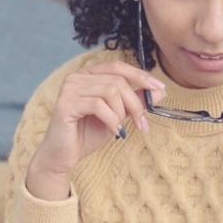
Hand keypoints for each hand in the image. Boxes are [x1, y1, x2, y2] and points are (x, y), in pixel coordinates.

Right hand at [31, 61, 166, 177]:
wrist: (63, 156)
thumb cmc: (87, 134)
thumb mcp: (117, 115)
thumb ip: (134, 101)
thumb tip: (159, 91)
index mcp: (88, 75)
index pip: (117, 67)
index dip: (140, 75)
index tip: (159, 89)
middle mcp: (77, 77)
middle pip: (117, 80)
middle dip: (135, 103)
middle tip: (142, 123)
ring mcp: (69, 89)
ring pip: (110, 91)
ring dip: (122, 113)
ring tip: (122, 128)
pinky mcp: (65, 104)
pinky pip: (98, 106)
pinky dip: (112, 120)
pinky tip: (114, 131)